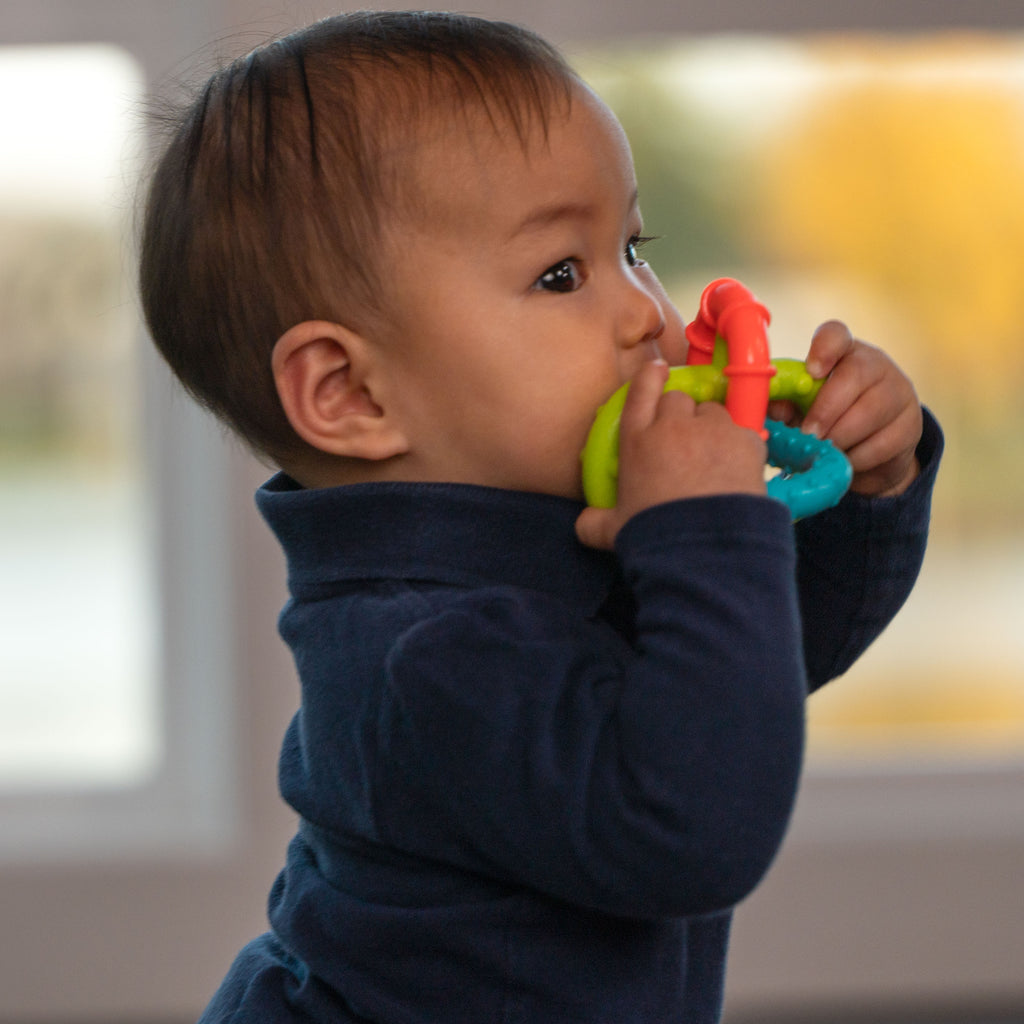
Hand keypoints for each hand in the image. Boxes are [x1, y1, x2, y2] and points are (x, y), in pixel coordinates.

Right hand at [576, 360, 766, 549]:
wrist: (703, 547)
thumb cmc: (655, 535)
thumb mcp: (615, 530)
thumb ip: (595, 522)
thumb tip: (584, 525)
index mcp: (636, 442)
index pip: (640, 393)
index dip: (648, 377)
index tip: (655, 370)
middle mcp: (672, 427)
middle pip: (677, 399)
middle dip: (680, 413)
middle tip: (683, 439)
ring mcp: (710, 430)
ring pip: (712, 410)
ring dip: (710, 426)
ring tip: (712, 455)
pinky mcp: (745, 441)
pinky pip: (743, 431)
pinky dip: (739, 446)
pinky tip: (736, 468)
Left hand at [768, 321, 921, 497]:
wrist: (871, 454)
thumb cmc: (829, 421)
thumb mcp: (804, 410)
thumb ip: (787, 405)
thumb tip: (772, 406)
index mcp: (842, 353)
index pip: (836, 335)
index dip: (824, 348)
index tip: (812, 371)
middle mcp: (875, 365)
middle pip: (855, 375)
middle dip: (826, 410)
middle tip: (808, 434)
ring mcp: (898, 392)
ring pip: (870, 412)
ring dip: (840, 438)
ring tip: (822, 452)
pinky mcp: (911, 425)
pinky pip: (883, 443)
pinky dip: (858, 457)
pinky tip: (845, 462)